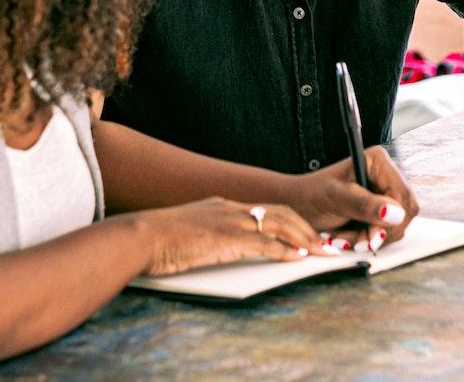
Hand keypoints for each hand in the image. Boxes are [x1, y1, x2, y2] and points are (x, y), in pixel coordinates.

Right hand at [136, 197, 325, 276]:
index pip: (265, 209)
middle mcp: (230, 208)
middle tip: (323, 242)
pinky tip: (298, 258)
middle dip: (305, 227)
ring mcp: (229, 221)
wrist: (139, 236)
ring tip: (320, 250)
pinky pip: (264, 243)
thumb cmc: (156, 239)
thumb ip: (208, 235)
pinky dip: (285, 249)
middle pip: (279, 212)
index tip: (304, 233)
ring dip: (303, 238)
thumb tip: (218, 247)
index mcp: (221, 205)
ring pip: (278, 223)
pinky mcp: (226, 238)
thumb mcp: (189, 231)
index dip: (289, 221)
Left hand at [287, 146, 418, 251]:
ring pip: (397, 225)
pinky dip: (368, 240)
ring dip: (370, 238)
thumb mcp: (336, 199)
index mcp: (378, 161)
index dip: (392, 218)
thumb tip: (396, 213)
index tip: (373, 236)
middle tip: (354, 242)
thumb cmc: (311, 196)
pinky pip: (387, 231)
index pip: (403, 194)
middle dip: (379, 231)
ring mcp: (385, 193)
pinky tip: (349, 238)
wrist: (297, 206)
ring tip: (344, 238)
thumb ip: (365, 204)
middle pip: (405, 211)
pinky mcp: (381, 210)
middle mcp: (386, 175)